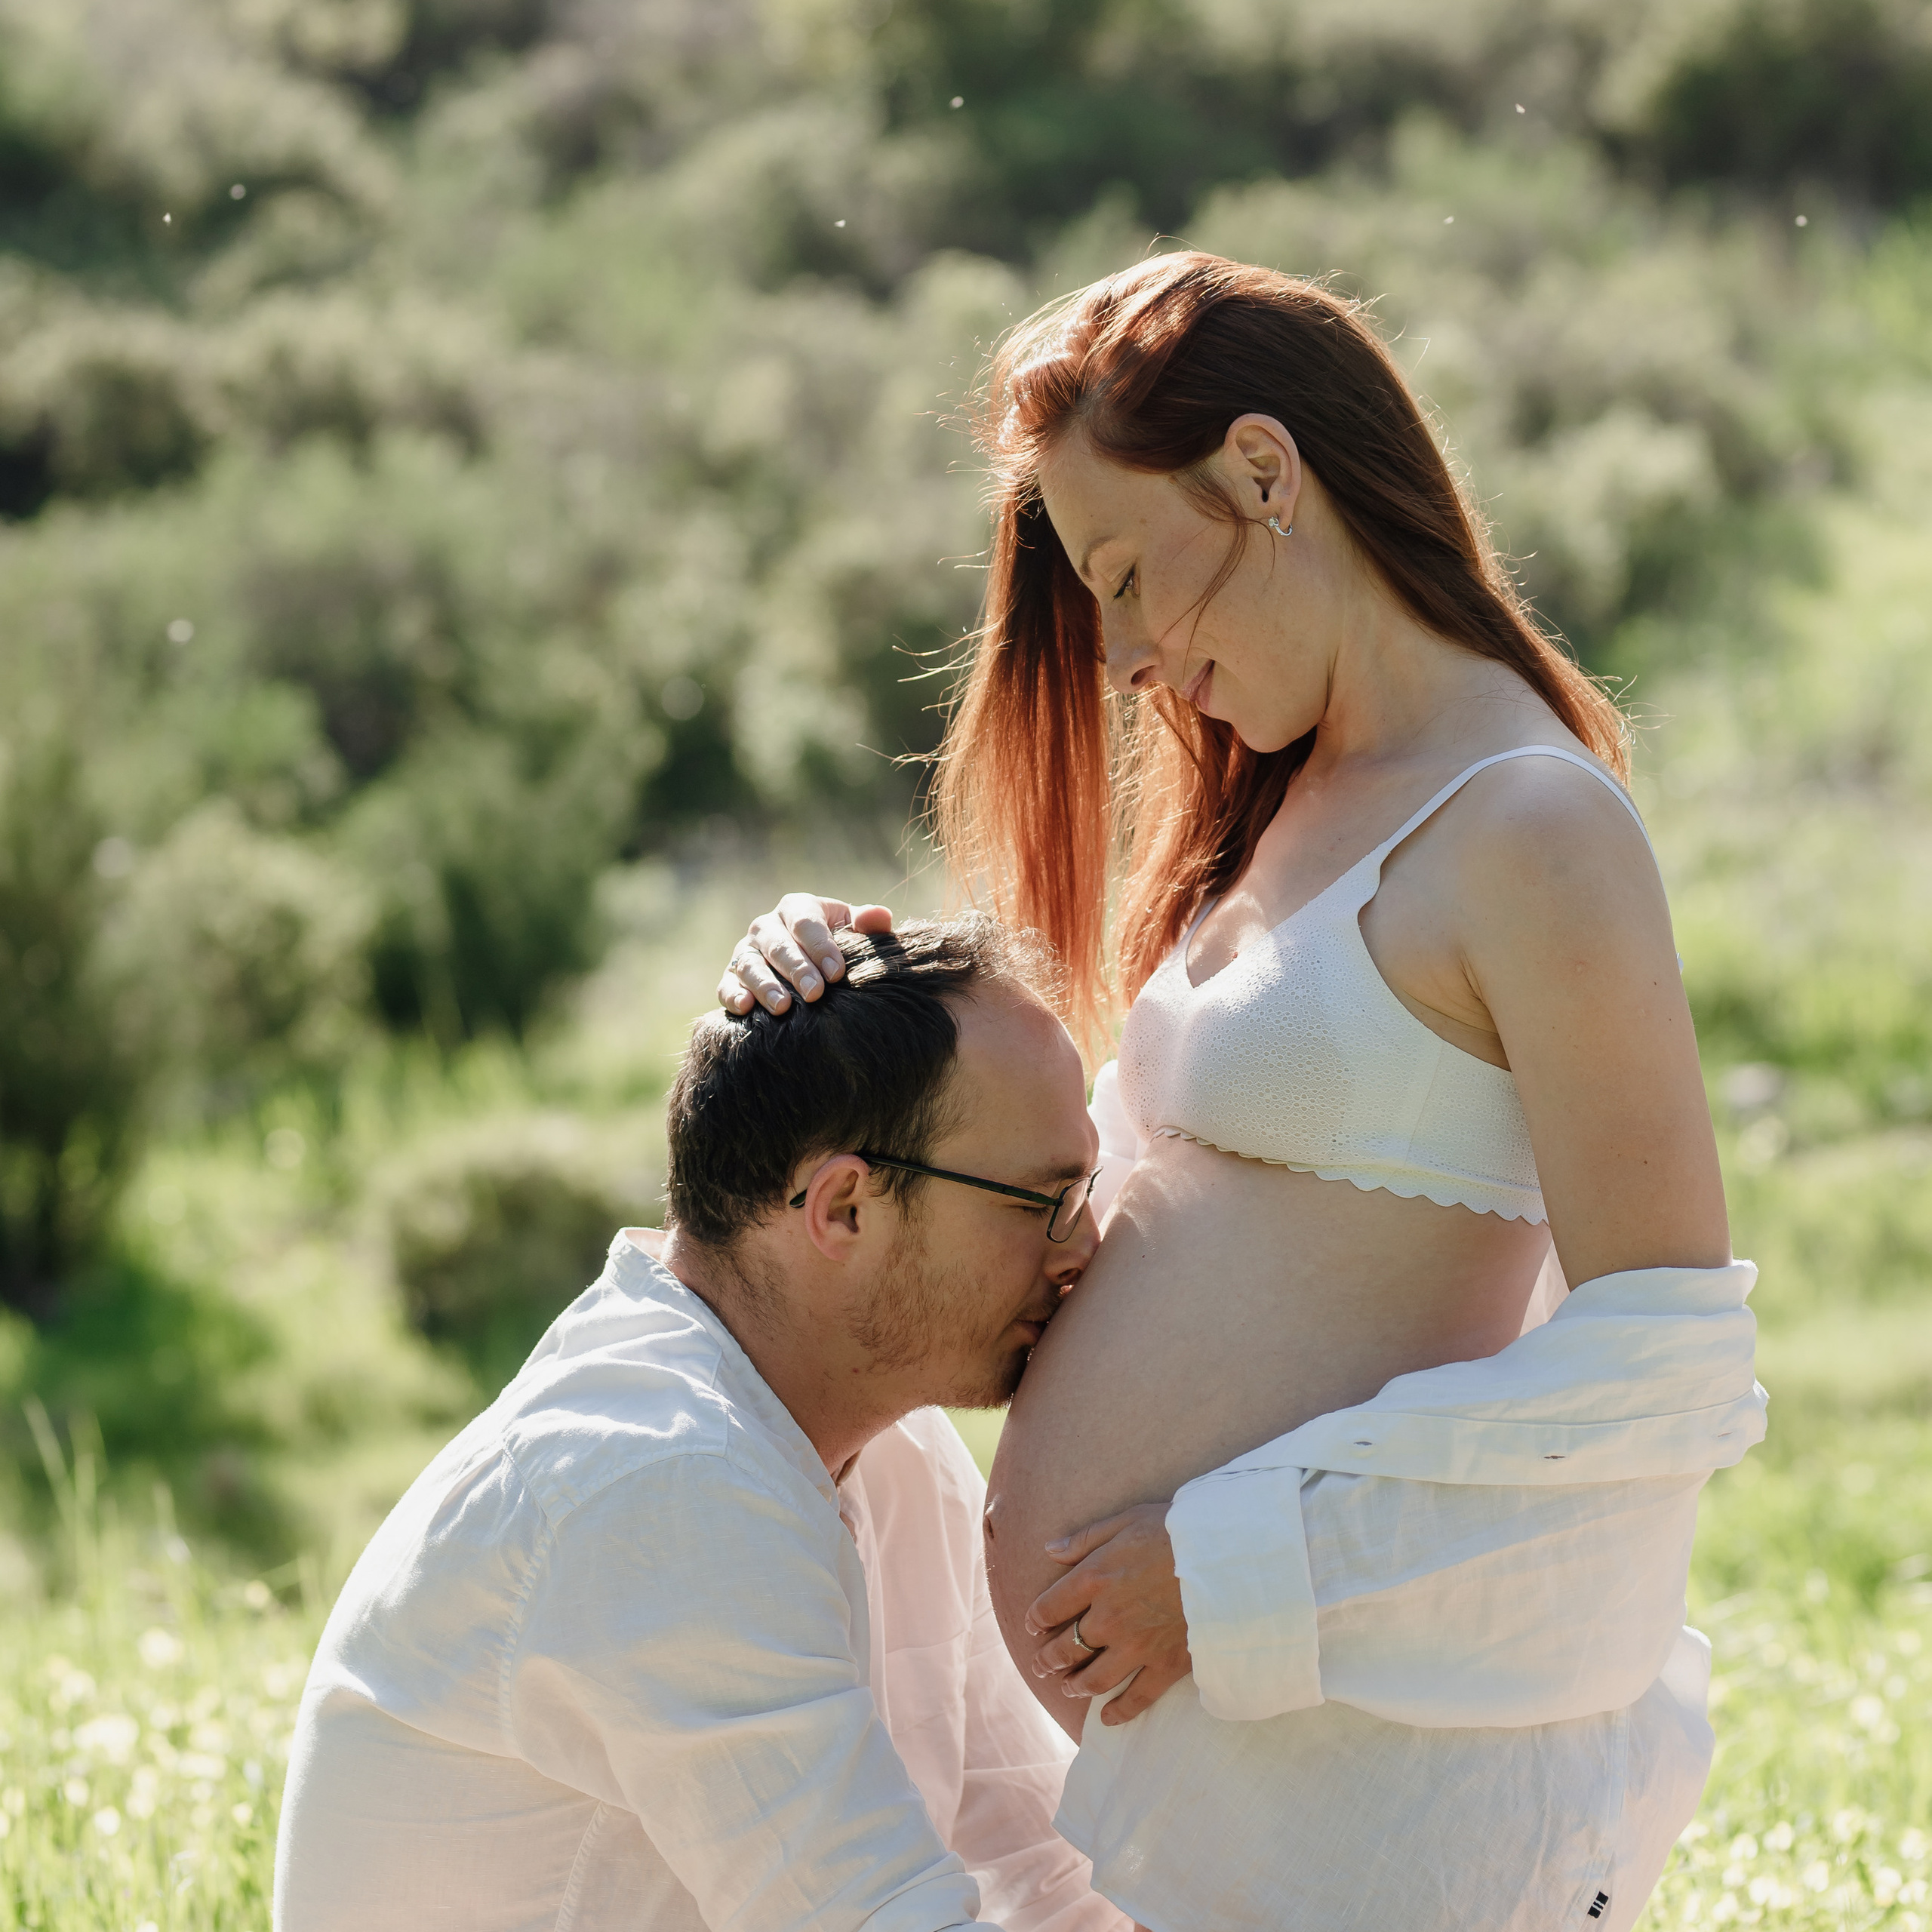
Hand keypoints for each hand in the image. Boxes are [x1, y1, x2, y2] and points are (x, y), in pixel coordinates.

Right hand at [717, 893, 894, 1014]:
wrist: (813, 970)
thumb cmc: (838, 948)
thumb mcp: (854, 932)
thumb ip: (868, 924)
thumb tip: (879, 917)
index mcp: (797, 909)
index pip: (805, 922)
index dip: (821, 947)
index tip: (838, 973)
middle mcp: (767, 927)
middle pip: (778, 944)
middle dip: (796, 968)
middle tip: (815, 993)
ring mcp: (746, 952)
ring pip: (750, 965)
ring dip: (765, 985)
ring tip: (782, 1007)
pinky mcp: (732, 977)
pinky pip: (726, 985)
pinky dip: (733, 995)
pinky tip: (745, 1008)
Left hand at [1023, 1503, 1191, 1726]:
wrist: (1225, 1558)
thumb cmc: (1175, 1531)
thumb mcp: (1125, 1520)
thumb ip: (1085, 1539)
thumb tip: (1050, 1549)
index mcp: (1095, 1579)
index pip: (1050, 1607)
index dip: (1036, 1618)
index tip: (1033, 1625)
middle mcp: (1109, 1618)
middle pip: (1067, 1647)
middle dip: (1049, 1659)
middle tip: (1042, 1665)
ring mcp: (1136, 1646)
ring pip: (1094, 1678)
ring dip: (1075, 1685)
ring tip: (1068, 1687)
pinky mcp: (1166, 1665)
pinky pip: (1136, 1698)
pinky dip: (1118, 1712)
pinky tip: (1107, 1717)